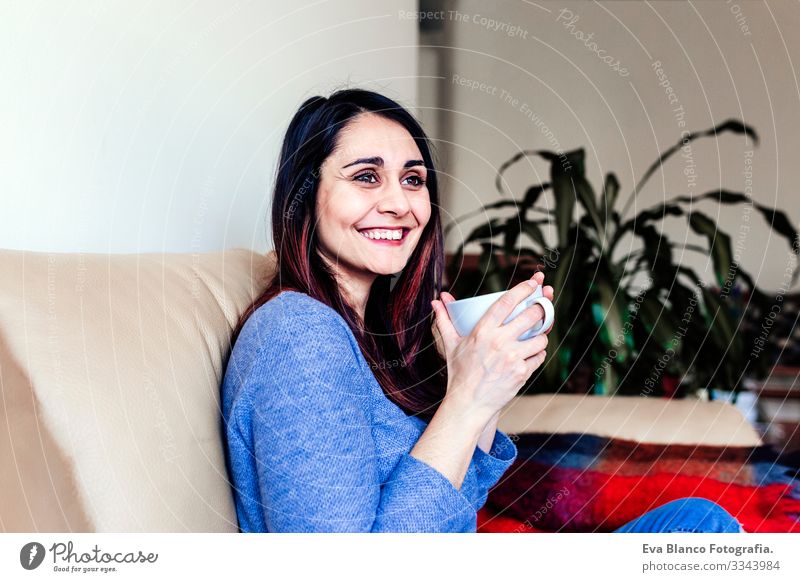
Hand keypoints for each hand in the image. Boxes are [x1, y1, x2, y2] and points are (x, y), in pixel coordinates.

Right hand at [430, 272, 554, 424]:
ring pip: (540, 337)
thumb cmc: (459, 372)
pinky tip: (530, 354)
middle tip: (542, 307)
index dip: (523, 289)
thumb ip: (445, 320)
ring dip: (540, 335)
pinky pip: (539, 356)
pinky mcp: (522, 372)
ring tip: (534, 337)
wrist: (468, 403)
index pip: (507, 302)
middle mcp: (499, 342)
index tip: (533, 282)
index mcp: (483, 331)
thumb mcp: (451, 344)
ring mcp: (512, 358)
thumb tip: (437, 301)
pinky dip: (538, 354)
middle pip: (531, 315)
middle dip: (541, 308)